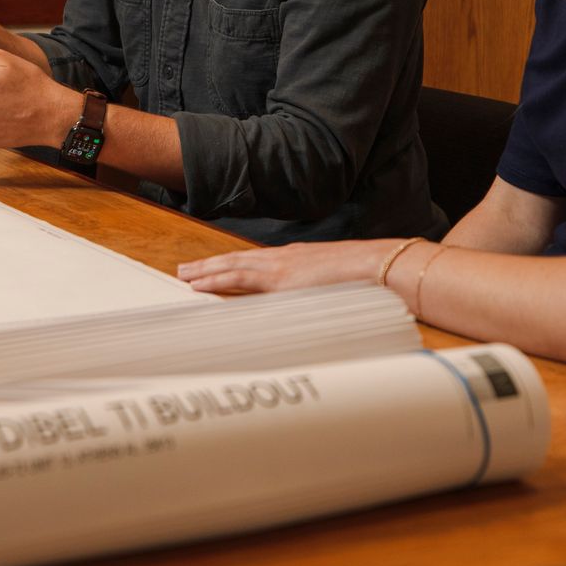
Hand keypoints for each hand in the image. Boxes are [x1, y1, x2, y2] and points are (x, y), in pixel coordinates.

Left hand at [177, 239, 411, 293]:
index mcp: (295, 260)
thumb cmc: (365, 279)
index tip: (213, 271)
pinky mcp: (282, 278)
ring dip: (206, 272)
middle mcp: (283, 258)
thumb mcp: (333, 286)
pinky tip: (202, 285)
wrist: (380, 266)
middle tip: (185, 272)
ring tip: (185, 277)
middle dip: (210, 266)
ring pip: (233, 266)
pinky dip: (218, 280)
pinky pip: (241, 279)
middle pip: (237, 261)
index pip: (254, 263)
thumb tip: (307, 307)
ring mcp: (281, 266)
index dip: (230, 266)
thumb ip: (315, 293)